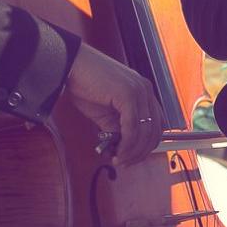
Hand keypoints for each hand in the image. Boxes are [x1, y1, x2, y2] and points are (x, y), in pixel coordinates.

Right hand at [63, 42, 161, 165]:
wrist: (70, 64)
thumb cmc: (84, 84)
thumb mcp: (105, 111)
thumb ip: (117, 126)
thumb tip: (121, 147)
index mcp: (144, 92)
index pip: (156, 125)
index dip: (146, 146)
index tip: (132, 157)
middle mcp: (146, 90)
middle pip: (155, 131)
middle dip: (140, 152)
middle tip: (125, 162)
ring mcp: (139, 91)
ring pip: (145, 132)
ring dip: (132, 151)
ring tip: (118, 159)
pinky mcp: (128, 94)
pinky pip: (133, 127)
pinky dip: (127, 143)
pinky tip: (117, 150)